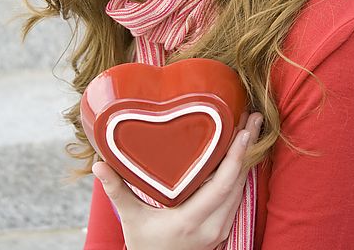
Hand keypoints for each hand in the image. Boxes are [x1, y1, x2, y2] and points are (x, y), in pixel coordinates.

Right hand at [92, 112, 262, 249]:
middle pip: (239, 182)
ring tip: (252, 126)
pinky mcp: (224, 227)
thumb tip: (99, 164)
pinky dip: (242, 172)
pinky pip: (238, 195)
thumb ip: (117, 191)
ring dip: (248, 157)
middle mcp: (212, 225)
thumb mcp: (131, 220)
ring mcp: (221, 228)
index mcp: (191, 221)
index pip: (222, 184)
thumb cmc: (146, 248)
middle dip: (249, 147)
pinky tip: (243, 152)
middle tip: (255, 116)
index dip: (236, 156)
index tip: (244, 130)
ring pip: (242, 188)